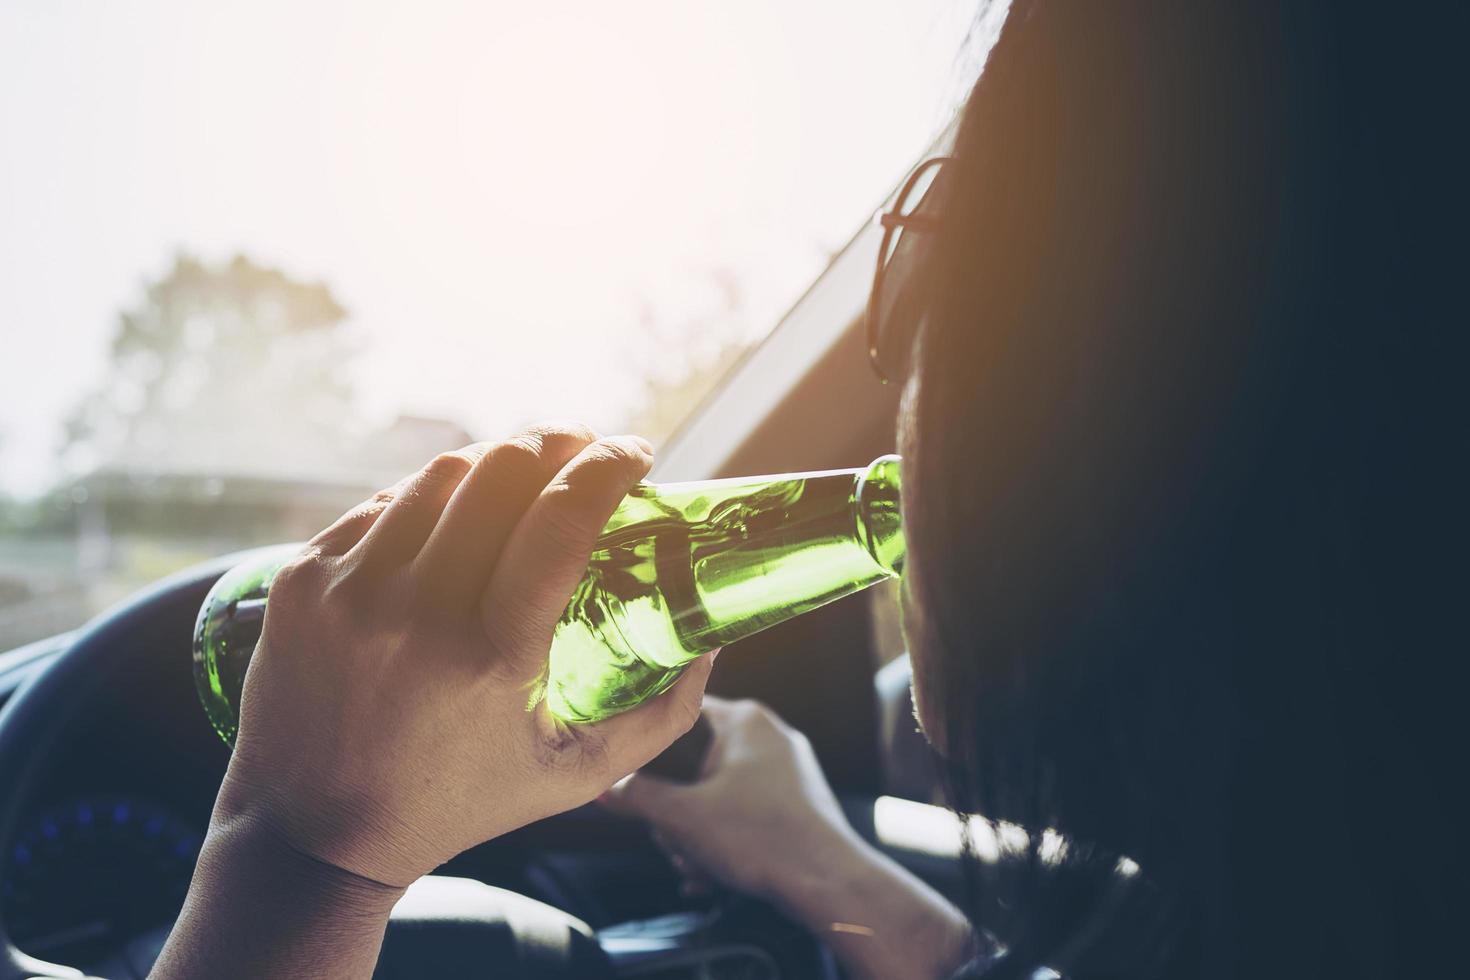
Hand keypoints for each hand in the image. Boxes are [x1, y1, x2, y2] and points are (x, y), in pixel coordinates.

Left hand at [212, 423, 714, 887]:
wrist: (311, 834)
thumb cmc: (458, 803)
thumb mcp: (577, 775)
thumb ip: (662, 712)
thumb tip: (713, 640)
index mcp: (491, 656)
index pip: (560, 518)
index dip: (609, 466)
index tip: (638, 452)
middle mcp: (414, 613)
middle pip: (501, 470)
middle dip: (558, 443)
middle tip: (584, 451)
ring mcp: (350, 590)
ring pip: (442, 474)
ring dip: (497, 463)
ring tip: (524, 480)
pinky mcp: (303, 581)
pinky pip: (384, 503)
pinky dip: (433, 499)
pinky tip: (455, 521)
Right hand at [604, 697, 972, 979]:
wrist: (828, 882)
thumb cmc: (761, 838)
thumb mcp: (683, 818)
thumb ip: (637, 795)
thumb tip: (605, 784)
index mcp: (743, 720)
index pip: (680, 712)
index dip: (650, 746)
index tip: (633, 775)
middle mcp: (768, 735)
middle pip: (696, 763)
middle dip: (676, 812)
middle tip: (672, 841)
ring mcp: (787, 768)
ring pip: (719, 794)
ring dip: (697, 835)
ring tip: (695, 868)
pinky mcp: (797, 801)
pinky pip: (745, 812)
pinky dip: (725, 841)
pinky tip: (712, 877)